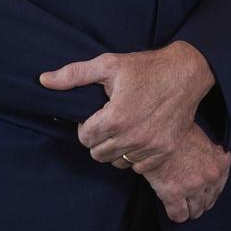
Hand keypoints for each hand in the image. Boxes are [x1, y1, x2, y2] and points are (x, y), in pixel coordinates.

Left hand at [39, 41, 214, 170]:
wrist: (186, 73)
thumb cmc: (146, 67)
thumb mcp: (109, 64)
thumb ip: (74, 74)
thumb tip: (43, 80)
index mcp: (115, 118)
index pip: (84, 137)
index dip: (86, 125)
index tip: (96, 114)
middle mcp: (132, 137)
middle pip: (98, 153)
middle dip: (98, 138)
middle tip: (108, 120)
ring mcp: (150, 147)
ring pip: (117, 161)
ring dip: (115, 148)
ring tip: (123, 127)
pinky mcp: (164, 151)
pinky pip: (137, 165)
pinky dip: (134, 154)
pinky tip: (138, 134)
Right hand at [140, 123, 230, 222]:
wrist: (158, 128)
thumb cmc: (178, 130)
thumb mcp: (203, 138)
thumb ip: (209, 155)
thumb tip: (204, 167)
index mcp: (221, 161)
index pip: (219, 187)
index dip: (207, 190)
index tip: (200, 190)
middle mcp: (211, 176)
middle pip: (208, 202)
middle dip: (198, 200)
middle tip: (188, 195)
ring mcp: (193, 187)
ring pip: (195, 211)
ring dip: (188, 208)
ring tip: (180, 202)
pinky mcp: (174, 194)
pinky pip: (179, 215)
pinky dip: (175, 213)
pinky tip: (171, 206)